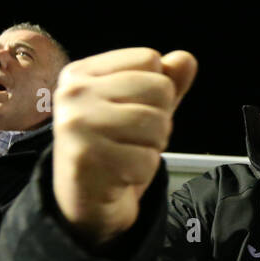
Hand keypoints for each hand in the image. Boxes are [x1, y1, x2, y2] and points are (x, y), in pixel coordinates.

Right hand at [52, 48, 197, 246]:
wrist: (84, 202)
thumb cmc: (113, 148)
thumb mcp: (140, 107)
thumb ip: (165, 82)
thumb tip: (186, 59)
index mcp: (81, 73)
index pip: (149, 59)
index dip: (155, 89)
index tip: (129, 111)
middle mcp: (73, 93)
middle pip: (158, 88)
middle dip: (158, 119)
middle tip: (130, 138)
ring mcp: (77, 125)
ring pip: (157, 123)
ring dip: (152, 146)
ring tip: (126, 154)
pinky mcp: (86, 158)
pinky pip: (147, 158)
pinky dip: (143, 171)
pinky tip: (121, 173)